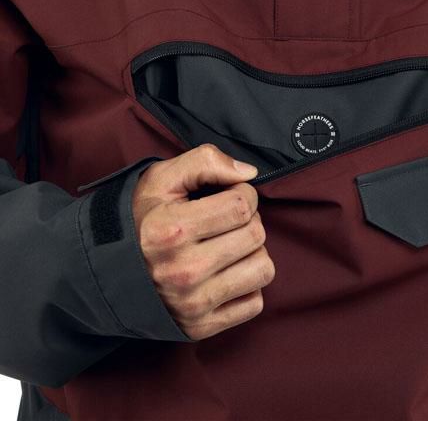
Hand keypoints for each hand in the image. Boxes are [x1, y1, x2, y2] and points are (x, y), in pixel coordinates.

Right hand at [131, 144, 275, 339]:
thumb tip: (250, 173)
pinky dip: (247, 284)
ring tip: (227, 246)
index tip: (228, 196)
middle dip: (248, 220)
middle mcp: (184, 271)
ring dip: (252, 253)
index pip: (242, 206)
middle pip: (256, 235)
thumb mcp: (162, 179)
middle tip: (225, 222)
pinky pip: (255, 302)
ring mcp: (193, 303)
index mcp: (172, 230)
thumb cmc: (140, 218)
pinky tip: (225, 273)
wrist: (105, 272)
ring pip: (263, 269)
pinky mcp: (200, 326)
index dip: (242, 193)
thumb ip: (205, 162)